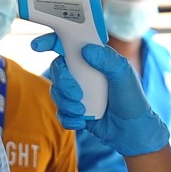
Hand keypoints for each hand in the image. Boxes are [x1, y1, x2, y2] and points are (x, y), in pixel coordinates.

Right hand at [32, 35, 168, 155]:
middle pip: (57, 68)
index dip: (49, 41)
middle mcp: (82, 72)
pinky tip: (81, 122)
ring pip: (56, 91)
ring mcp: (77, 92)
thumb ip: (108, 60)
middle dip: (62, 82)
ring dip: (65, 102)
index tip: (37, 46)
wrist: (133, 130)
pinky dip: (68, 118)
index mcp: (93, 58)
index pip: (67, 44)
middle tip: (76, 94)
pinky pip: (60, 112)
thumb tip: (85, 49)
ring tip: (81, 110)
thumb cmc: (132, 99)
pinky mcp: (75, 110)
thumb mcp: (124, 75)